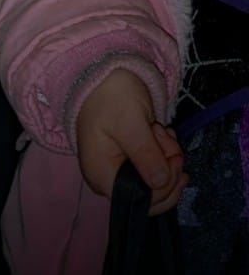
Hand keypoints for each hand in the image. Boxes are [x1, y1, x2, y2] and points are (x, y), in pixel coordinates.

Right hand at [76, 67, 186, 215]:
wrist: (101, 72)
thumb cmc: (112, 96)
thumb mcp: (131, 122)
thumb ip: (146, 155)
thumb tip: (162, 183)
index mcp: (103, 176)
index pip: (142, 202)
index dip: (165, 185)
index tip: (173, 154)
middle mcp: (107, 180)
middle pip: (151, 196)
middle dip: (168, 170)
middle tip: (169, 139)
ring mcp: (117, 171)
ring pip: (155, 183)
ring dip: (168, 159)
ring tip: (162, 132)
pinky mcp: (126, 161)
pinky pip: (152, 170)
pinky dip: (163, 155)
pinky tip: (160, 135)